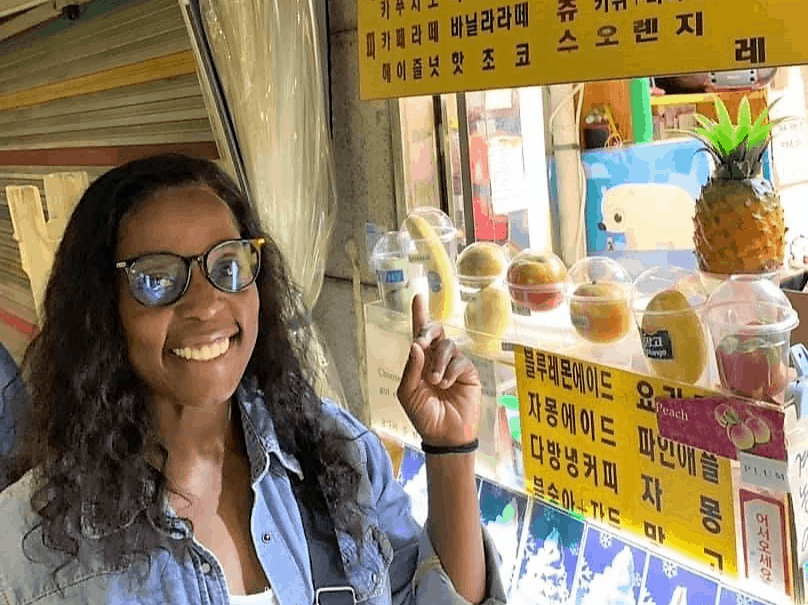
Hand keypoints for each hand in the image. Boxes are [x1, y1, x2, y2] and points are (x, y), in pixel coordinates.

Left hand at [396, 294, 481, 446]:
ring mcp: (453, 364)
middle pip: (435, 331)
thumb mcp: (408, 393)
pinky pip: (459, 361)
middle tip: (423, 343)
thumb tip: (416, 344)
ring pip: (447, 345)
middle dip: (428, 331)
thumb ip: (411, 369)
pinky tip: (446, 386)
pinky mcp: (467, 372)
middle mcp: (436, 359)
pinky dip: (450, 372)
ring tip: (435, 382)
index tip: (418, 296)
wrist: (444, 435)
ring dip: (438, 362)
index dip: (419, 314)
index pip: (419, 334)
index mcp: (420, 362)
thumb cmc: (424, 415)